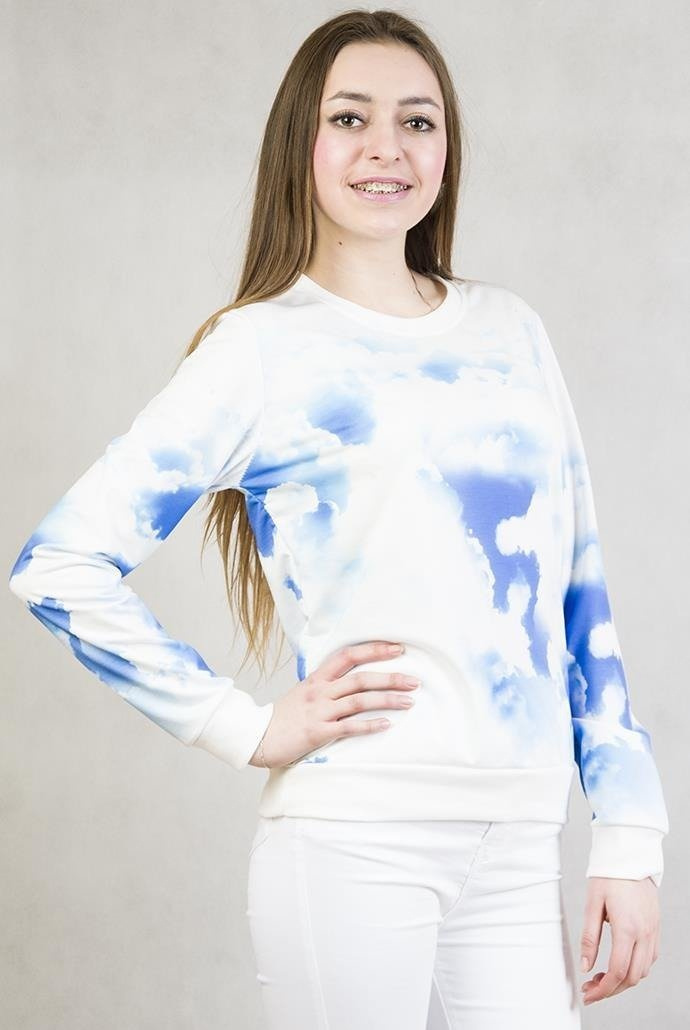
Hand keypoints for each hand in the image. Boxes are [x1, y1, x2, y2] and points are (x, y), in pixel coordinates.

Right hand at [248, 640, 419, 768]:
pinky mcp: (318, 732)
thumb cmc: (283, 717)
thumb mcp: (303, 693)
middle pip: (360, 678)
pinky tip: (386, 724)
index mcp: (317, 679)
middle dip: (390, 677)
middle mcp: (320, 691)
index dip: (373, 649)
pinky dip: (369, 725)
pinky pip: (348, 726)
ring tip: (409, 702)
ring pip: (359, 700)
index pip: (348, 655)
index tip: (397, 648)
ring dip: (387, 700)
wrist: (257, 736)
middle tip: (414, 680)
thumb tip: (351, 679)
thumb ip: (325, 685)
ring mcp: (319, 711)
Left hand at [579, 875, 659, 1005]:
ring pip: (644, 971)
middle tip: (591, 988)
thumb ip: (589, 937)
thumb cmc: (609, 876)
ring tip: (602, 977)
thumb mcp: (592, 904)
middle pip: (633, 977)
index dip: (602, 989)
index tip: (588, 994)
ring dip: (624, 981)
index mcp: (627, 928)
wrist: (631, 857)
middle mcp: (645, 933)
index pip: (618, 971)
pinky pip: (650, 958)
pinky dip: (636, 968)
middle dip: (611, 989)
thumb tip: (585, 966)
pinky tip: (620, 963)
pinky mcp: (656, 928)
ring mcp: (653, 931)